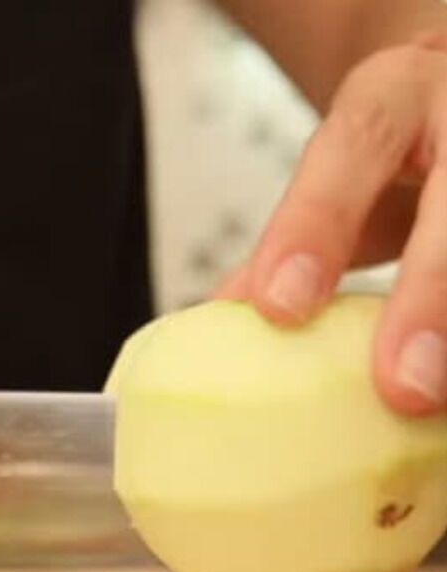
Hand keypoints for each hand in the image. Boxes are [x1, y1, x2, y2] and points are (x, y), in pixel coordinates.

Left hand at [223, 30, 446, 414]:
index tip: (281, 308)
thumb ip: (299, 231)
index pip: (352, 149)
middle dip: (430, 297)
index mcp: (395, 95)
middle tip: (407, 388)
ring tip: (441, 401)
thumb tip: (221, 315)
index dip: (315, 227)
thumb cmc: (410, 138)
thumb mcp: (349, 161)